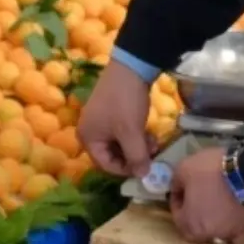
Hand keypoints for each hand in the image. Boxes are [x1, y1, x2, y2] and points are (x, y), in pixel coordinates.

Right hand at [77, 60, 155, 177]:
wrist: (131, 67)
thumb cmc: (125, 102)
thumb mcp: (131, 132)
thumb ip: (136, 157)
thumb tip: (144, 177)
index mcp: (88, 138)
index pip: (106, 165)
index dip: (127, 170)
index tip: (146, 168)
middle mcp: (90, 132)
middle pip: (113, 155)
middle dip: (134, 157)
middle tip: (153, 153)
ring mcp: (100, 121)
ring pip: (120, 144)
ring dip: (138, 147)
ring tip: (155, 142)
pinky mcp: (111, 113)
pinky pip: (122, 133)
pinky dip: (135, 136)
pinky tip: (150, 133)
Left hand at [170, 147, 243, 243]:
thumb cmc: (209, 171)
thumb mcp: (183, 169)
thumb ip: (176, 183)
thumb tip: (178, 190)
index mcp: (190, 224)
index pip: (177, 215)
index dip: (178, 199)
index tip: (182, 188)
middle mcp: (207, 235)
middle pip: (196, 228)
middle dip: (194, 214)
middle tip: (196, 198)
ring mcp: (228, 233)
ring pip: (215, 233)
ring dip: (212, 222)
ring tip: (214, 205)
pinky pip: (236, 236)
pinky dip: (232, 230)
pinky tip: (231, 219)